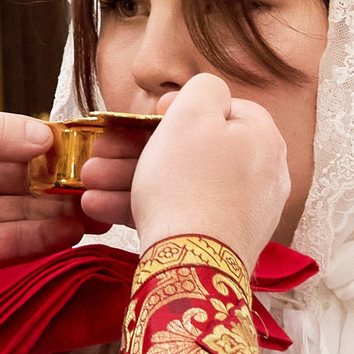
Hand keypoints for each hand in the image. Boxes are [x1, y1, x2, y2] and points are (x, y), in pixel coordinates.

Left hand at [0, 111, 86, 289]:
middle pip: (26, 179)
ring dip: (63, 212)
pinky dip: (45, 239)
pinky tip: (75, 232)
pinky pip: (14, 243)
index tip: (90, 150)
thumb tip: (45, 136)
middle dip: (65, 182)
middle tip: (107, 185)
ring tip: (102, 210)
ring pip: (27, 212)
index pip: (15, 140)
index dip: (51, 146)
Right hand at [98, 74, 287, 265]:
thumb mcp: (192, 114)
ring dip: (130, 178)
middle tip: (102, 153)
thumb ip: (204, 87)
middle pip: (193, 149)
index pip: (224, 108)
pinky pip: (182, 212)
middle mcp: (261, 174)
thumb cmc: (190, 183)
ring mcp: (244, 210)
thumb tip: (208, 93)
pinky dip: (145, 206)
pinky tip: (103, 206)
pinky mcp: (223, 240)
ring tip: (90, 182)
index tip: (148, 116)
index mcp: (262, 138)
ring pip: (180, 183)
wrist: (192, 265)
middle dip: (139, 149)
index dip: (180, 109)